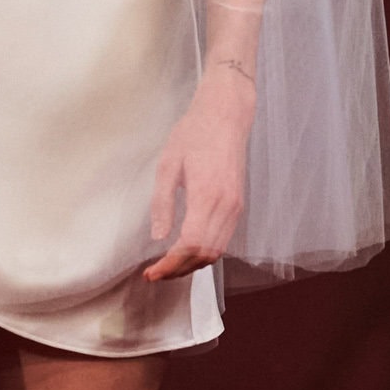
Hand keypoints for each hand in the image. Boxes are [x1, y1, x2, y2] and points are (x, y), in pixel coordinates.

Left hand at [143, 66, 253, 281]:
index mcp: (206, 195)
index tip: (151, 273)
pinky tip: (188, 251)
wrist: (226, 114)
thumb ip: (162, 203)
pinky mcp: (238, 203)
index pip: (189, 245)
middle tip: (156, 274)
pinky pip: (224, 239)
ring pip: (217, 250)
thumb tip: (158, 235)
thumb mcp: (168, 165)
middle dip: (179, 270)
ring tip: (169, 267)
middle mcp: (226, 205)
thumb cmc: (194, 133)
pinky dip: (206, 252)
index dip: (170, 265)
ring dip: (193, 264)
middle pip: (205, 254)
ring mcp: (236, 206)